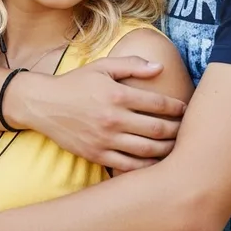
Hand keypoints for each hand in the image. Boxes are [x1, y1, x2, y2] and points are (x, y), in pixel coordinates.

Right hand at [8, 57, 185, 170]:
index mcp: (117, 95)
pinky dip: (147, 166)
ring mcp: (105, 140)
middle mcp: (113, 119)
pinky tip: (156, 162)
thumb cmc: (75, 82)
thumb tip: (160, 67)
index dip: (177, 107)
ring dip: (167, 149)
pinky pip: (128, 166)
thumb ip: (132, 65)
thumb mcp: (102, 66)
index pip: (158, 103)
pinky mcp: (97, 155)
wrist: (42, 104)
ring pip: (147, 150)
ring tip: (178, 146)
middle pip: (158, 129)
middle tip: (188, 129)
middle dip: (178, 129)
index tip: (185, 108)